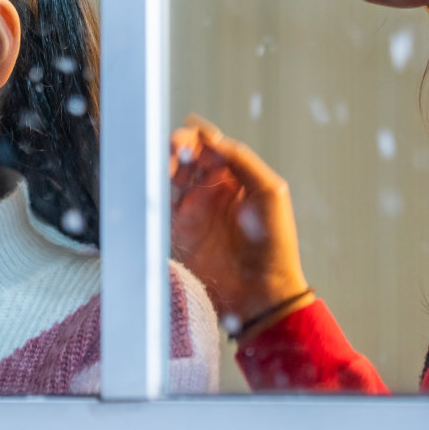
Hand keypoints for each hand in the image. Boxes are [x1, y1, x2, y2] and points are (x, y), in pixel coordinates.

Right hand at [169, 114, 310, 330]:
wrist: (262, 292)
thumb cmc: (275, 243)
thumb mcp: (269, 192)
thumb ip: (242, 159)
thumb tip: (211, 138)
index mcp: (235, 176)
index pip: (209, 145)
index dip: (196, 137)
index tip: (189, 140)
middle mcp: (212, 189)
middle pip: (185, 156)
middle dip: (176, 147)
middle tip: (173, 151)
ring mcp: (194, 209)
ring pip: (169, 176)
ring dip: (164, 166)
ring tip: (166, 170)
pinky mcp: (179, 230)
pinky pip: (160, 204)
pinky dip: (153, 191)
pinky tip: (154, 185)